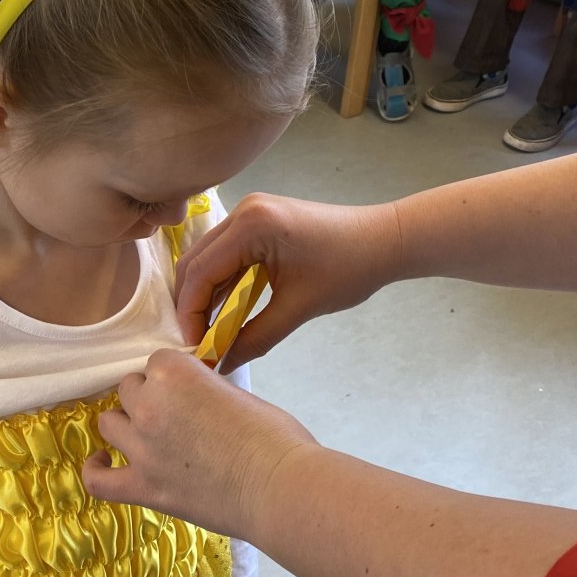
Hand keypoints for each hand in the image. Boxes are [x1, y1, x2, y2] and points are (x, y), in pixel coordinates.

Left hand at [84, 349, 318, 538]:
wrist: (278, 487)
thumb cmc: (274, 437)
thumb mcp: (237, 393)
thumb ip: (204, 390)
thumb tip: (194, 401)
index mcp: (174, 373)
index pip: (156, 363)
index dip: (174, 378)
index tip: (189, 391)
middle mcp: (149, 404)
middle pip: (130, 390)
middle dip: (149, 398)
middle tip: (176, 416)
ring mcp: (141, 447)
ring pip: (109, 423)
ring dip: (126, 424)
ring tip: (145, 433)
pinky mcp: (142, 486)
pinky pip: (98, 480)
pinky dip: (95, 469)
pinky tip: (102, 461)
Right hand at [172, 192, 402, 368]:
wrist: (385, 240)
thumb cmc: (349, 270)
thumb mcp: (299, 308)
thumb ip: (255, 338)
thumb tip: (222, 365)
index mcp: (251, 225)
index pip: (201, 272)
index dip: (191, 313)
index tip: (195, 347)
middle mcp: (243, 211)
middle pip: (196, 262)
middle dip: (192, 305)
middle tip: (199, 343)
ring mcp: (249, 213)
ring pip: (208, 259)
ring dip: (206, 295)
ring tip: (210, 332)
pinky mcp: (258, 221)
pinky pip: (227, 254)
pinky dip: (223, 283)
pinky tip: (226, 312)